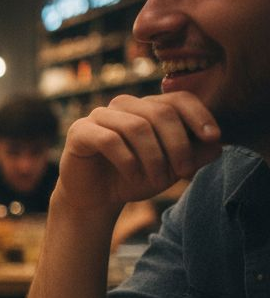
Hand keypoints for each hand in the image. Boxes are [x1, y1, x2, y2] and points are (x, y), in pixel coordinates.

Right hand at [56, 91, 220, 216]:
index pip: (177, 99)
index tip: (213, 137)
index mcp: (147, 108)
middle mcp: (124, 106)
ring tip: (159, 180)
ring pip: (136, 126)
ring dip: (154, 157)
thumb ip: (194, 155)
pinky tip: (133, 176)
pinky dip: (128, 161)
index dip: (198, 115)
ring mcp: (99, 116)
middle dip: (178, 145)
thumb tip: (217, 145)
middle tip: (184, 172)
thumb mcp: (171, 169)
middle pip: (160, 112)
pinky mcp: (79, 131)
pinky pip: (109, 139)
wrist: (95, 198)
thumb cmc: (133, 178)